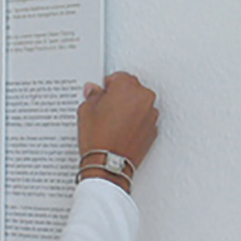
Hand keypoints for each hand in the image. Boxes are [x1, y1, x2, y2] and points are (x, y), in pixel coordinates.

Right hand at [77, 72, 158, 191]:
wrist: (108, 164)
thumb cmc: (98, 138)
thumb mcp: (86, 110)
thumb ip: (93, 95)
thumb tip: (94, 91)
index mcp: (127, 87)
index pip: (119, 76)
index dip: (108, 86)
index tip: (103, 94)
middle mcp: (144, 97)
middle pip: (132, 89)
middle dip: (120, 96)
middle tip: (106, 109)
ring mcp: (151, 114)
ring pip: (139, 104)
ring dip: (130, 108)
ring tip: (114, 122)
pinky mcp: (154, 129)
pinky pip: (144, 119)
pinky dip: (136, 122)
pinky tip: (122, 131)